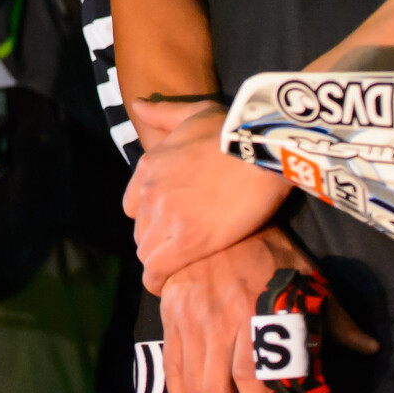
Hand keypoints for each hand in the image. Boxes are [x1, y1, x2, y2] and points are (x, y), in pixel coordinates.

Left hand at [126, 106, 292, 291]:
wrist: (261, 148)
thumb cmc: (233, 128)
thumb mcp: (193, 111)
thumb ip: (162, 113)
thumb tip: (136, 105)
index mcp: (148, 166)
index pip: (132, 206)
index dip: (151, 218)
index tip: (170, 224)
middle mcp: (150, 192)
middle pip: (141, 231)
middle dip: (157, 240)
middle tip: (181, 247)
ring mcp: (166, 217)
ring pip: (147, 252)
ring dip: (160, 261)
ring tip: (181, 267)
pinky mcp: (188, 241)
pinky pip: (157, 271)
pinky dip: (158, 281)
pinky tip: (167, 287)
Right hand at [161, 228, 377, 392]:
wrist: (218, 209)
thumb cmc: (269, 246)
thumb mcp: (306, 277)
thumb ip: (336, 317)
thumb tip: (369, 347)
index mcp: (253, 312)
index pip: (251, 376)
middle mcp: (216, 318)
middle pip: (216, 387)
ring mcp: (188, 315)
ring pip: (191, 381)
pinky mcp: (170, 312)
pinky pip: (171, 362)